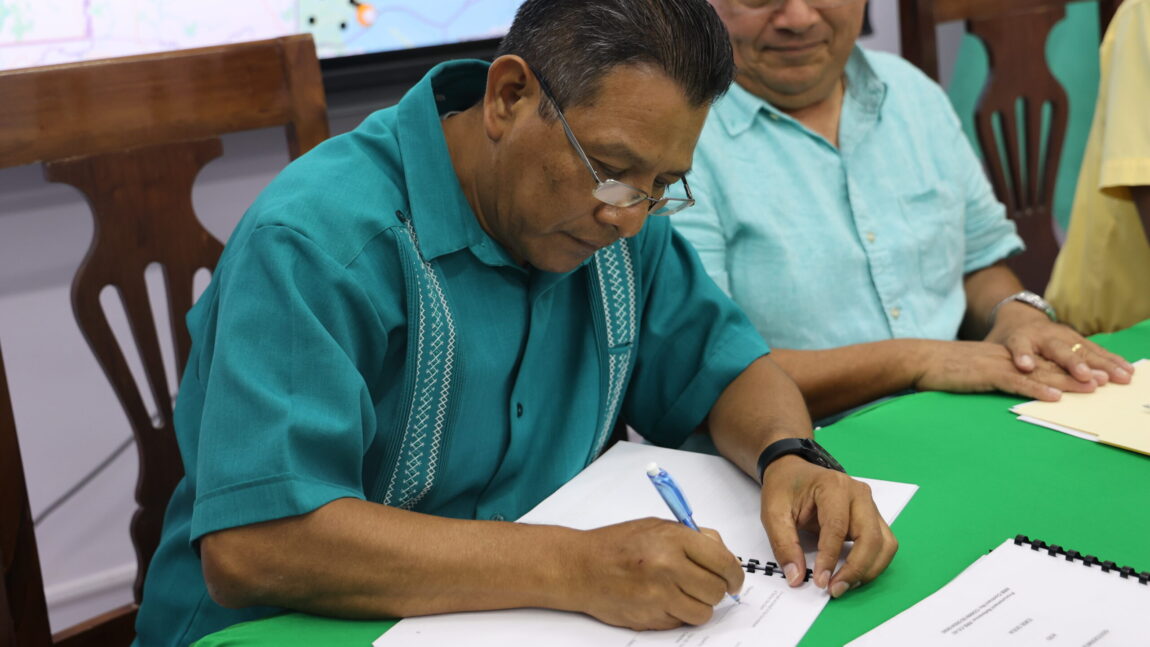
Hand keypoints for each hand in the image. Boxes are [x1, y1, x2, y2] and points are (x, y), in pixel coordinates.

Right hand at [569, 518, 743, 630]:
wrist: (580, 567)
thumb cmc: (616, 545)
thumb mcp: (657, 526)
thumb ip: (693, 537)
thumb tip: (724, 555)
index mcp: (673, 539)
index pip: (723, 562)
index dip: (734, 574)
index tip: (734, 579)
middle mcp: (668, 566)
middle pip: (717, 590)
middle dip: (716, 590)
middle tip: (706, 585)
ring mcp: (659, 595)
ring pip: (703, 612)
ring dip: (698, 605)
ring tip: (682, 593)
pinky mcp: (650, 617)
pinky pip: (681, 622)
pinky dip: (678, 614)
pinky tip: (663, 600)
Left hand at [760, 457, 896, 598]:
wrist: (793, 471)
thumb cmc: (784, 488)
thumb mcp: (773, 513)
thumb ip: (783, 544)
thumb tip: (796, 577)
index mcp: (833, 486)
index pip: (837, 527)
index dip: (830, 558)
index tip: (820, 581)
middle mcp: (859, 494)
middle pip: (870, 537)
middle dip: (856, 569)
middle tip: (834, 589)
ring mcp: (869, 505)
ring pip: (884, 543)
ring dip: (869, 569)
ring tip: (844, 585)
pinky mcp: (872, 517)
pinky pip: (883, 544)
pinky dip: (872, 563)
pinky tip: (852, 575)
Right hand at [911, 339, 1104, 401]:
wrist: (919, 359)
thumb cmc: (940, 369)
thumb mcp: (970, 372)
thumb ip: (989, 377)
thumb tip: (1001, 388)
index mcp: (1004, 355)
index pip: (1041, 362)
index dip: (1066, 368)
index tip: (1088, 374)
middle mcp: (1006, 356)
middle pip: (1047, 364)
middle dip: (1076, 372)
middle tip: (1102, 380)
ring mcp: (998, 363)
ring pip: (1040, 372)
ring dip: (1067, 381)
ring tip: (1091, 388)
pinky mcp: (987, 373)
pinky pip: (1018, 382)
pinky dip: (1039, 388)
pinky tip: (1055, 396)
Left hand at [985, 305, 1133, 386]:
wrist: (1017, 316)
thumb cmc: (1003, 340)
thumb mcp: (990, 348)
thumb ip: (987, 361)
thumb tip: (971, 375)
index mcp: (1018, 338)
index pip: (1019, 346)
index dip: (1022, 355)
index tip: (1025, 366)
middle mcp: (1043, 335)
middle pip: (1059, 350)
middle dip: (1073, 363)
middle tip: (1084, 376)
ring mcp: (1063, 335)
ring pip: (1083, 350)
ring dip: (1101, 364)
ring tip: (1116, 378)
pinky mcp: (1077, 338)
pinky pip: (1096, 350)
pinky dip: (1111, 360)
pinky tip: (1126, 370)